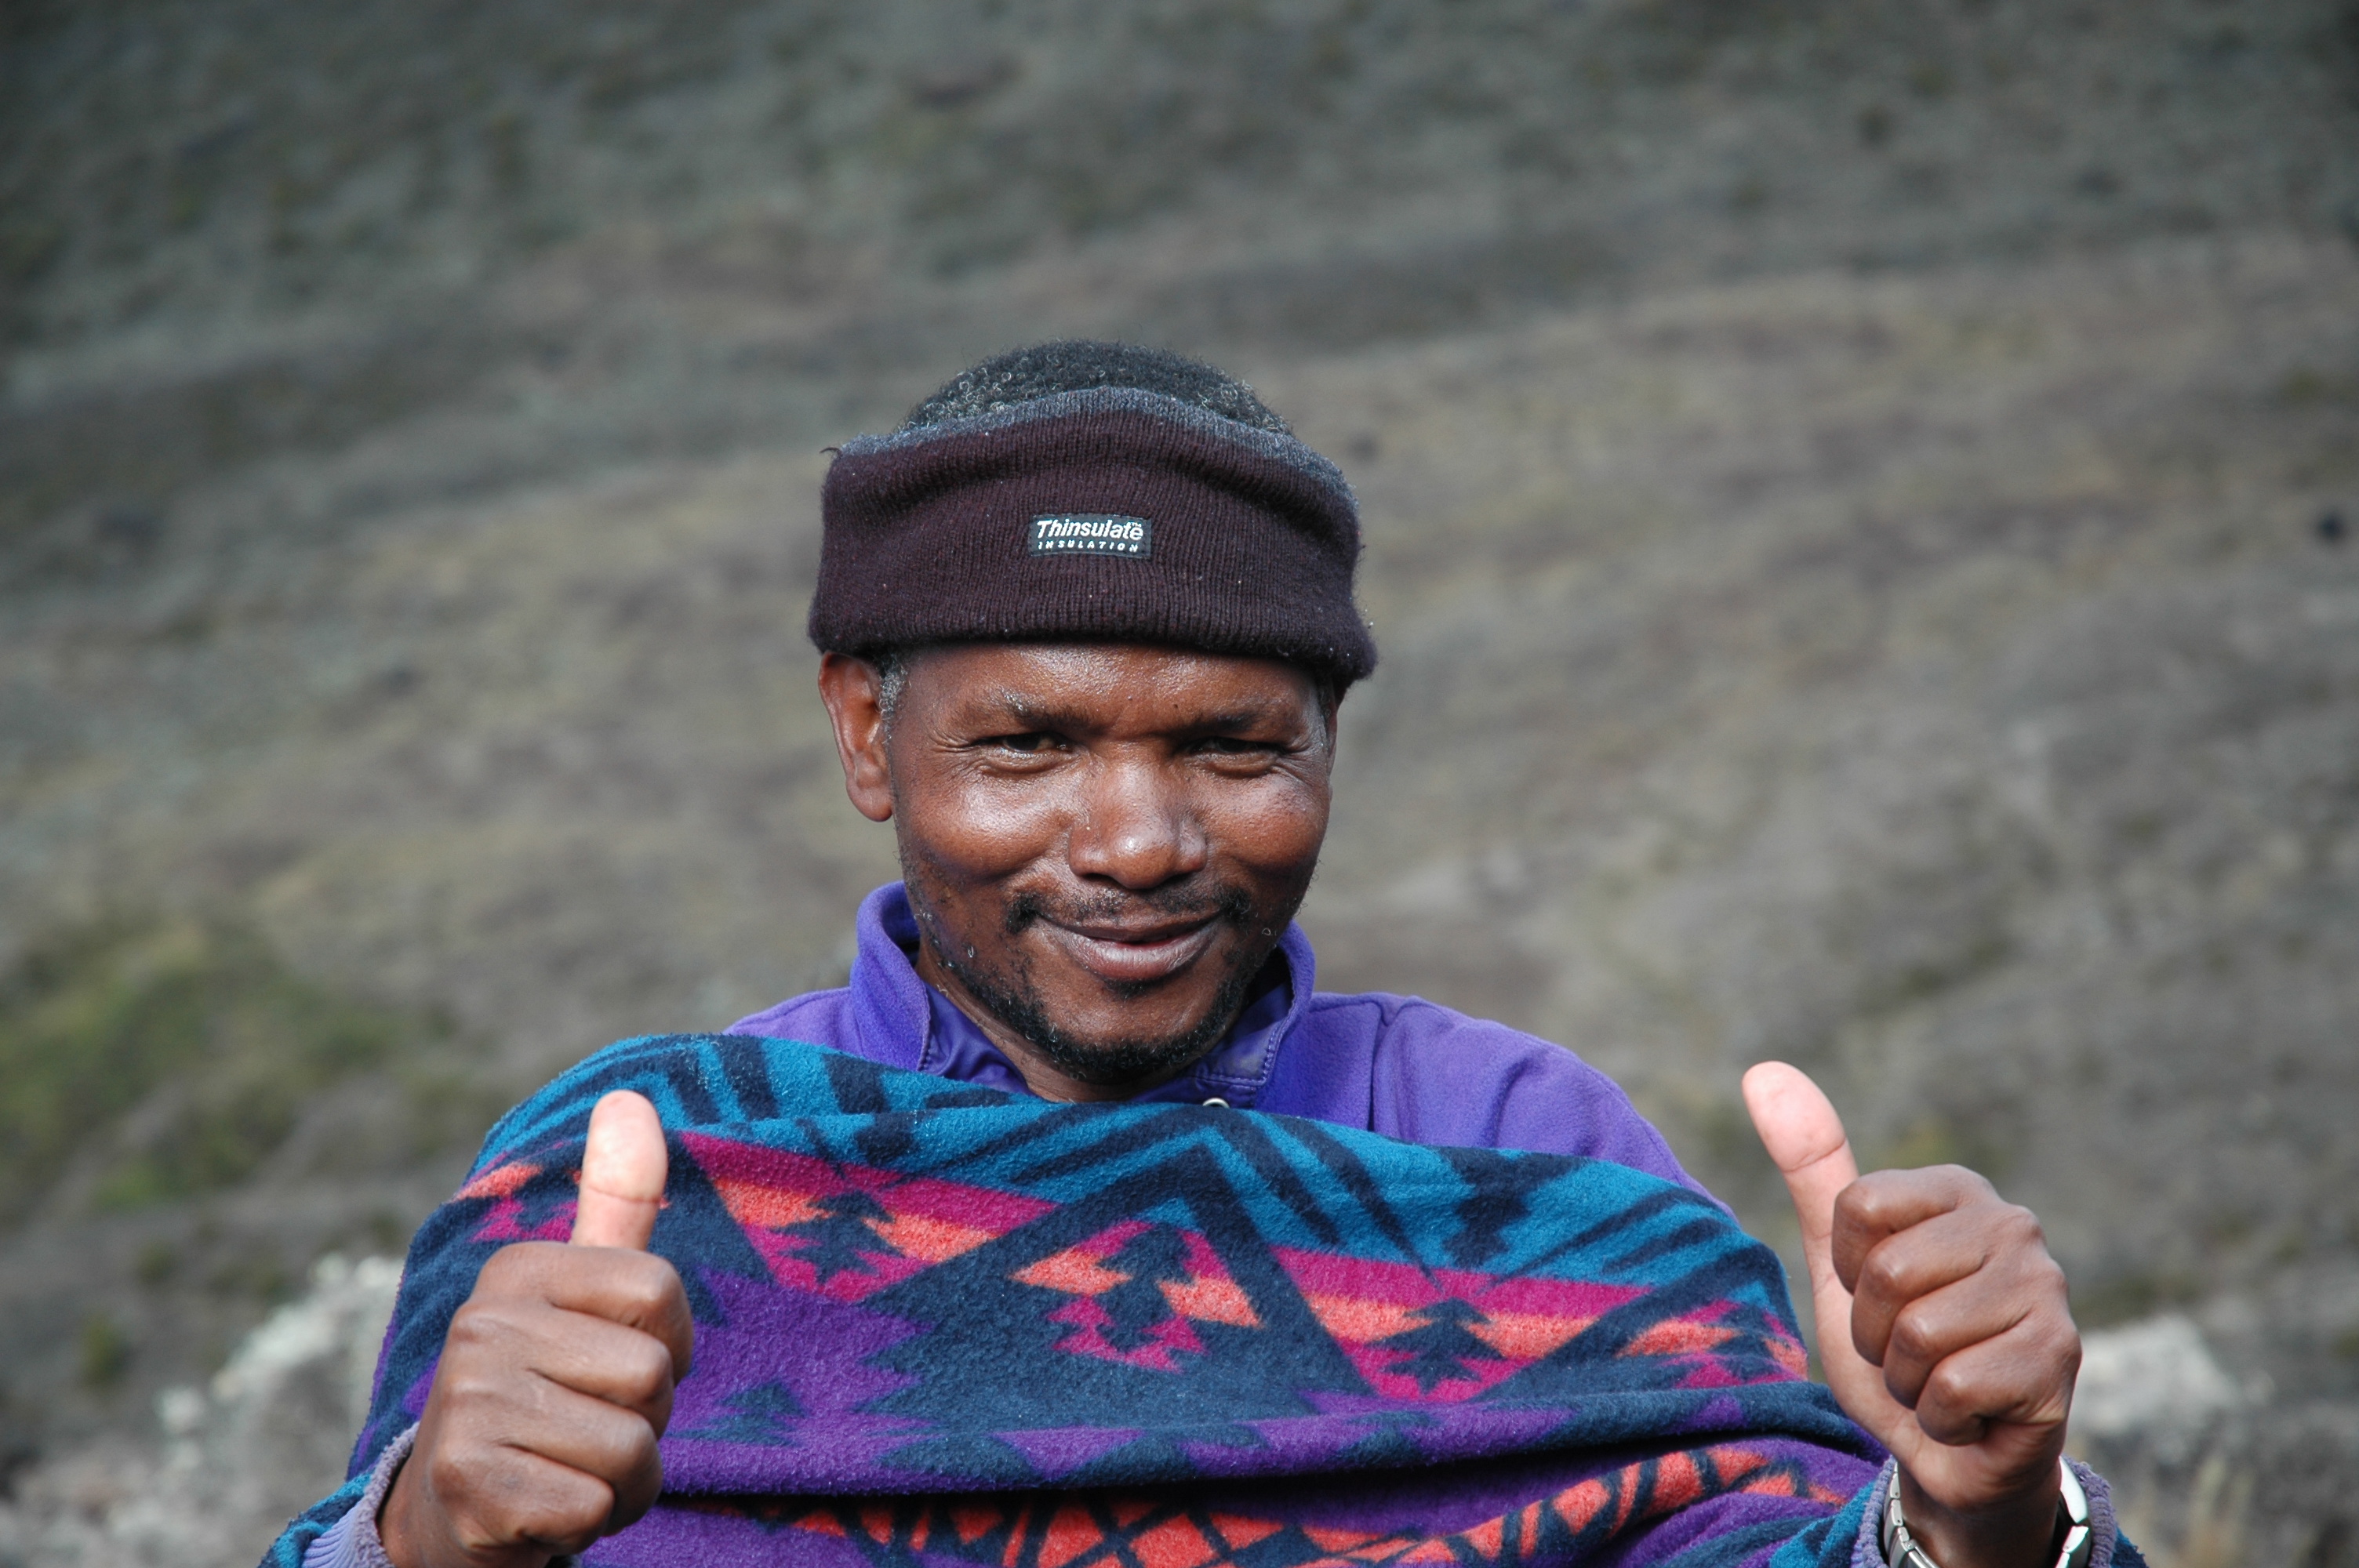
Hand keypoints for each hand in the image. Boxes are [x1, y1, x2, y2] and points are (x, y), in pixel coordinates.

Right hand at [380, 1092, 690, 1567]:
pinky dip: (589, 1523)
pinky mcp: (466, 1488)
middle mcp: (479, 1327)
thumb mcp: (584, 1298)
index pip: (662, 1295)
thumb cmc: (548, 1395)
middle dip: (645, 1422)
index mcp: (516, 1271)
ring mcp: (467, 1406)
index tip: (617, 1367)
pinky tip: (545, 1512)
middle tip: (585, 1430)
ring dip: (623, 1481)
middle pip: (653, 1377)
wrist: (455, 1514)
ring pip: (631, 1448)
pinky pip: (594, 1507)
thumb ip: (617, 1204)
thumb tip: (629, 1098)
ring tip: (569, 1470)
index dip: (670, 1348)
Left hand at [1744, 1064, 2078, 1567]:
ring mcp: (2046, 1290)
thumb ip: (1810, 1167)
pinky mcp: (2059, 1359)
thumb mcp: (1839, 1260)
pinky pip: (1953, 1388)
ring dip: (1908, 1379)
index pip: (1856, 1209)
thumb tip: (1762, 1071)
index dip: (1849, 1271)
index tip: (1880, 1298)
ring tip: (1940, 1381)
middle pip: (1886, 1274)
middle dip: (1876, 1334)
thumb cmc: (1895, 1347)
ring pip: (1919, 1334)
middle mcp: (2014, 1226)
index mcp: (1960, 1190)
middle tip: (1910, 1352)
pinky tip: (1970, 1415)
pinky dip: (1941, 1417)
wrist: (1950, 1454)